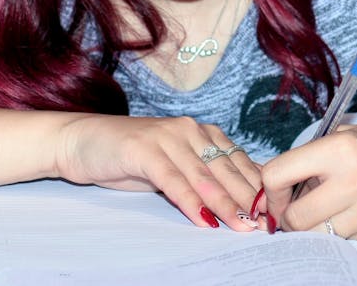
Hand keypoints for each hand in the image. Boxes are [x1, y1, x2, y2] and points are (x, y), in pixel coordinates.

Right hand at [54, 114, 262, 230]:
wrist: (82, 141)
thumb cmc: (129, 158)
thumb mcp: (172, 166)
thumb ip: (202, 177)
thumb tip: (239, 202)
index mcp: (201, 131)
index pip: (238, 161)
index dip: (257, 188)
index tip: (274, 213)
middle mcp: (189, 129)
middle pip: (226, 169)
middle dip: (249, 200)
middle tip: (266, 226)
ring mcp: (167, 136)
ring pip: (204, 176)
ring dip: (226, 204)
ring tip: (243, 226)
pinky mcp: (144, 149)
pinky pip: (174, 180)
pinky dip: (191, 202)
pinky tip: (204, 221)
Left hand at [260, 124, 356, 241]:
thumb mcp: (354, 137)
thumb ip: (316, 157)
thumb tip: (277, 185)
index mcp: (341, 148)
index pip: (278, 174)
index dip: (271, 191)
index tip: (277, 196)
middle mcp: (354, 180)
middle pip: (294, 217)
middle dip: (289, 219)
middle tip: (296, 213)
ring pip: (319, 236)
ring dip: (318, 228)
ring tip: (332, 211)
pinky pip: (346, 242)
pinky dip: (345, 234)